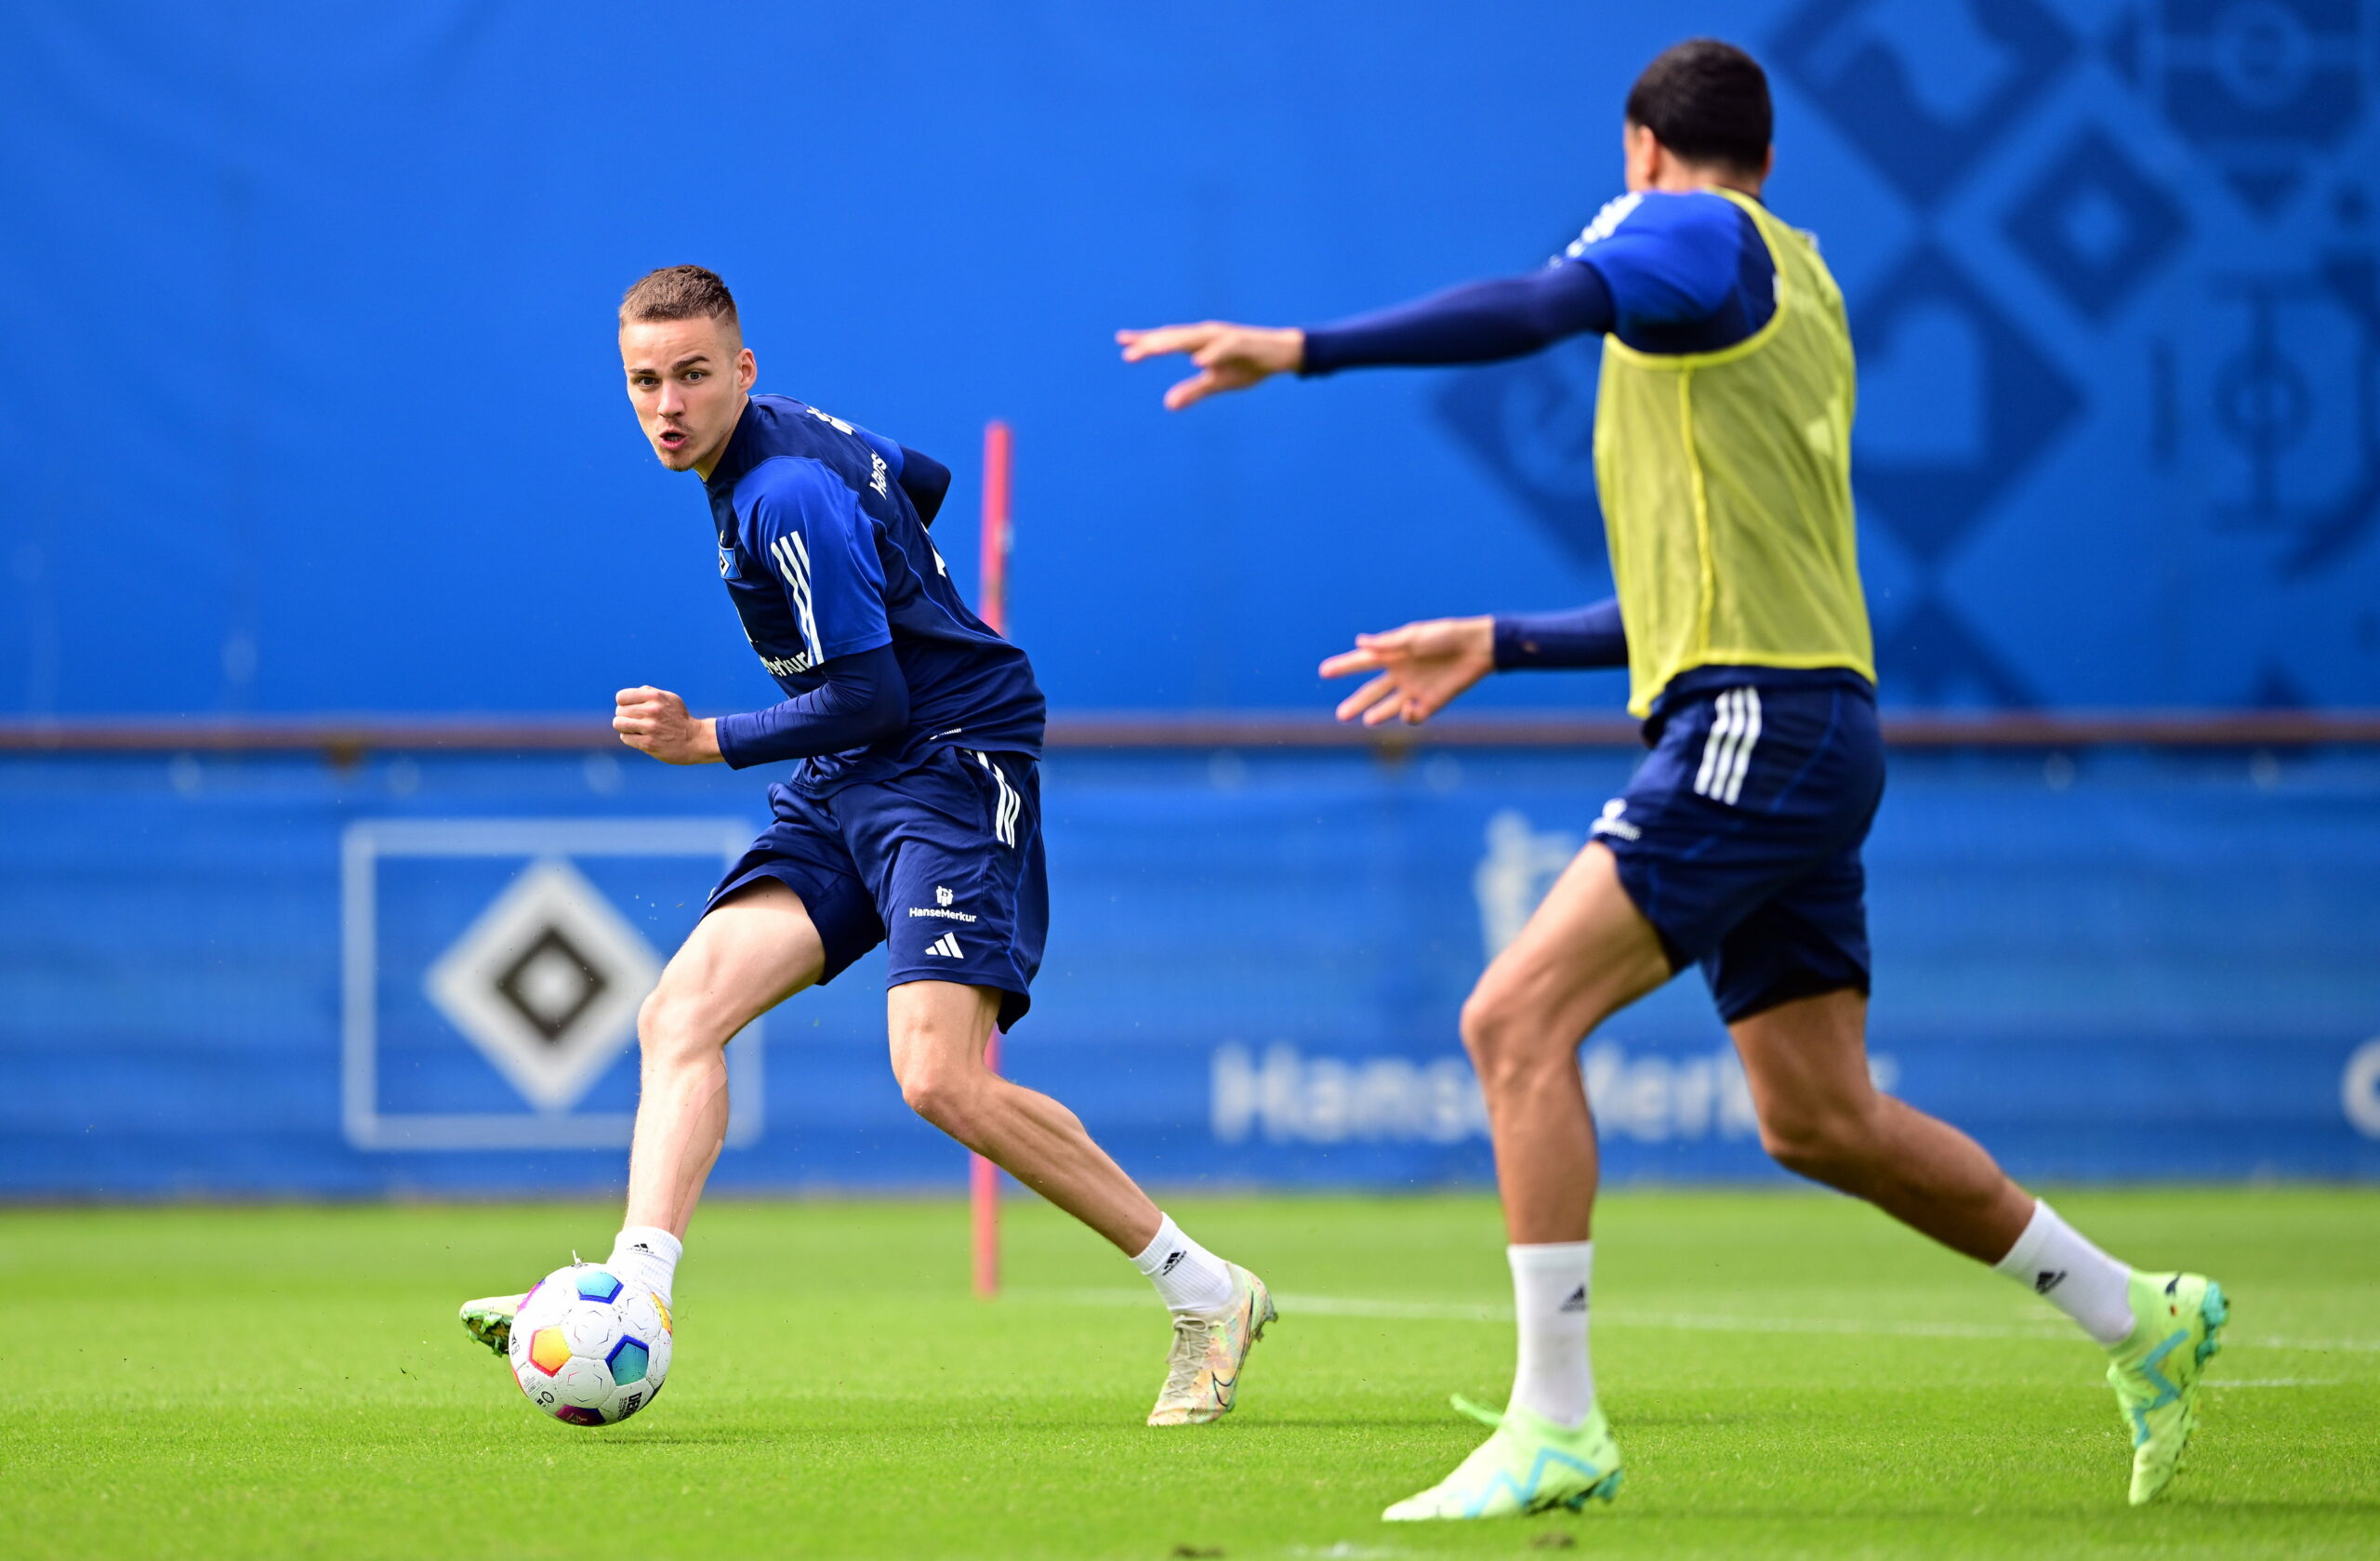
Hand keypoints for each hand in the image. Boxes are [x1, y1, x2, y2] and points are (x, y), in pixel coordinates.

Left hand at [613, 686, 721, 763]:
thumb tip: (635, 692)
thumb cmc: (681, 718)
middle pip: (619, 711)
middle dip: (625, 716)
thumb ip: (651, 692)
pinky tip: (641, 738)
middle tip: (637, 721)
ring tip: (634, 729)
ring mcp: (650, 728)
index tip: (631, 708)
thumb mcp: (671, 699)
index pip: (621, 697)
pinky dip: (630, 738)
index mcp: (655, 697)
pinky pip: (625, 738)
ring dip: (624, 727)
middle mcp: (652, 710)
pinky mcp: (649, 743)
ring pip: (619, 724)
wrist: (696, 740)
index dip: (623, 703)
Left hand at [1115, 322, 1304, 409]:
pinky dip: (1209, 353)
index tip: (1121, 342)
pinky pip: (1222, 348)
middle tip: (1127, 353)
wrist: (1281, 354)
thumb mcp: (1217, 383)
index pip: (1167, 340)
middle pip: (1173, 338)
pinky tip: (1195, 360)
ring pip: (1192, 339)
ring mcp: (1223, 337)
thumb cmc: (1248, 365)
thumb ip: (1193, 391)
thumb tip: (1168, 404)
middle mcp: (1206, 336)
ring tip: (1151, 350)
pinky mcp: (1241, 343)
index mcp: (1198, 344)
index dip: (1145, 341)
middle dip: (1150, 344)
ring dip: (1171, 344)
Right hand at [1318, 616, 1495, 726]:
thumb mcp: (1414, 637)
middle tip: (1341, 715)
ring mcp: (1414, 690)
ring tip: (1366, 720)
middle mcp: (1400, 674)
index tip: (1324, 671)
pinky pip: (1414, 716)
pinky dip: (1408, 716)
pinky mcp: (1431, 703)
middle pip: (1372, 692)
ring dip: (1377, 714)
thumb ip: (1387, 643)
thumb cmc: (1444, 636)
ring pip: (1389, 707)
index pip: (1362, 663)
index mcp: (1393, 655)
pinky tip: (1409, 708)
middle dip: (1356, 703)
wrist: (1477, 649)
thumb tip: (1360, 643)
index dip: (1343, 667)